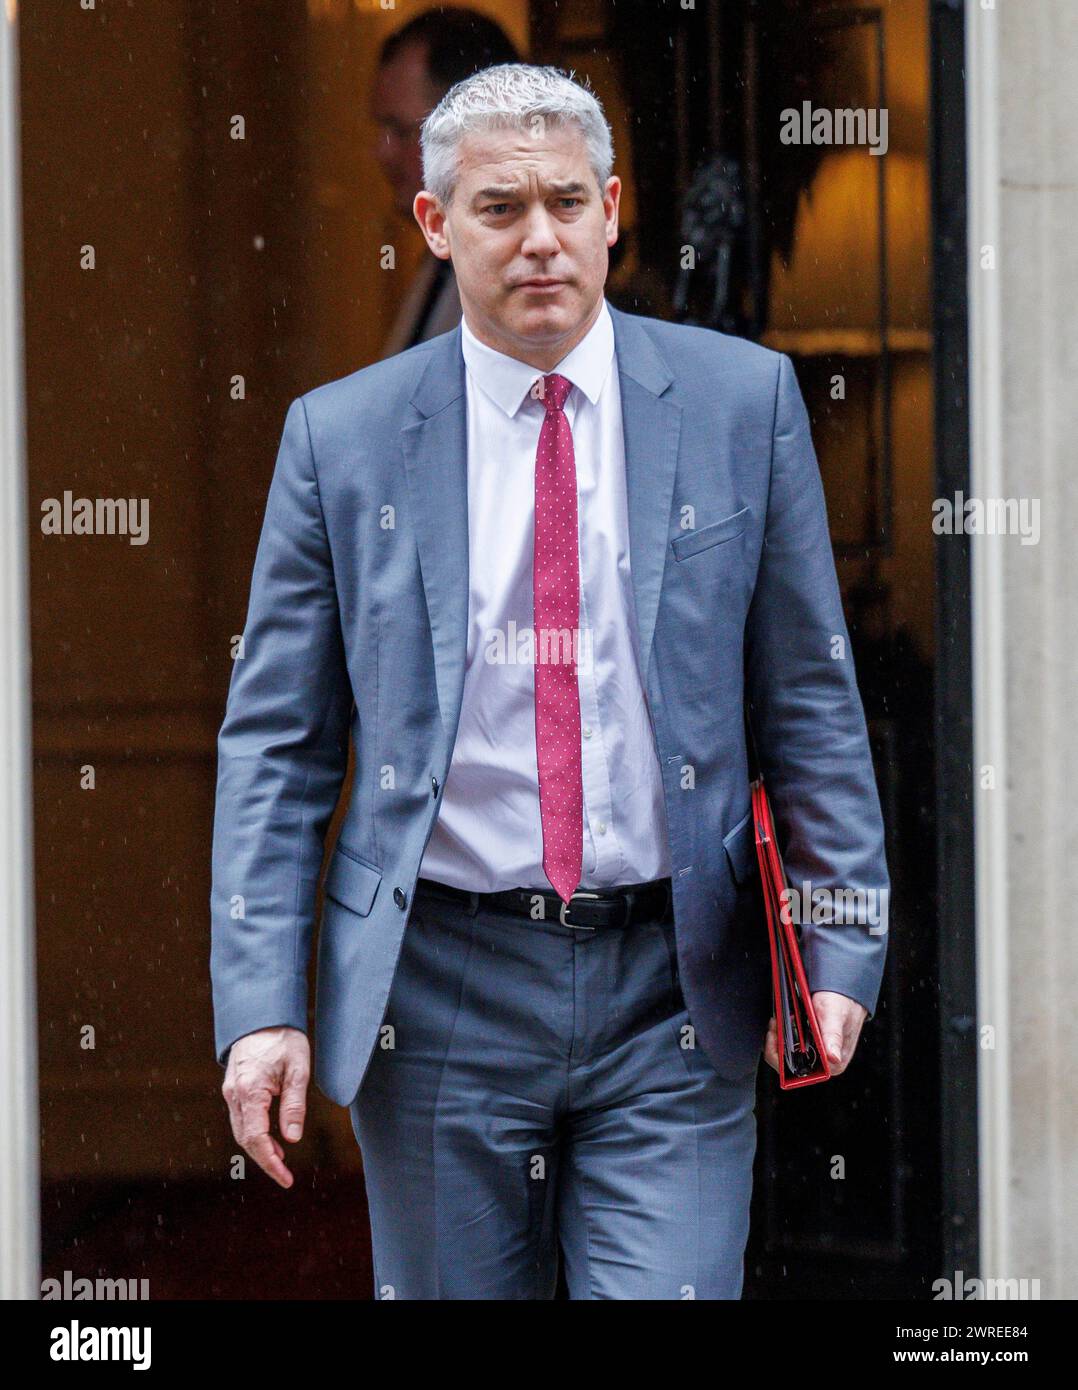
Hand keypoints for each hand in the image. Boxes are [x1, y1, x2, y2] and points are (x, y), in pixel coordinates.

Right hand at [221, 1025, 309, 1188]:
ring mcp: (231, 1091)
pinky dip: (253, 1133)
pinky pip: (241, 1118)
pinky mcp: (233, 1087)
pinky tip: (270, 1137)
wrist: (263, 1014)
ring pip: (241, 1130)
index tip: (286, 1178)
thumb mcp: (298, 1070)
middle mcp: (234, 1094)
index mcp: (250, 1091)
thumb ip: (294, 1105)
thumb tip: (293, 1139)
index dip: (271, 1162)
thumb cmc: (284, 1038)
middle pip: (246, 1139)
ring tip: (281, 1159)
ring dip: (259, 1148)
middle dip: (264, 1160)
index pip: (256, 1139)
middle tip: (285, 1174)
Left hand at [763, 991, 868, 1077]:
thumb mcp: (835, 1015)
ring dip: (779, 1036)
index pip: (800, 1073)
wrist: (845, 989)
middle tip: (776, 1024)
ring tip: (778, 1020)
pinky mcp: (809, 1041)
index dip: (783, 1058)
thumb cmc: (843, 1003)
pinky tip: (782, 1020)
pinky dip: (782, 1031)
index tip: (778, 1037)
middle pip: (790, 1064)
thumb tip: (833, 1057)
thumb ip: (833, 1036)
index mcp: (833, 1063)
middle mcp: (824, 1061)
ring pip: (787, 1053)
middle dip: (777, 1044)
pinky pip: (789, 1042)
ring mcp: (815, 1051)